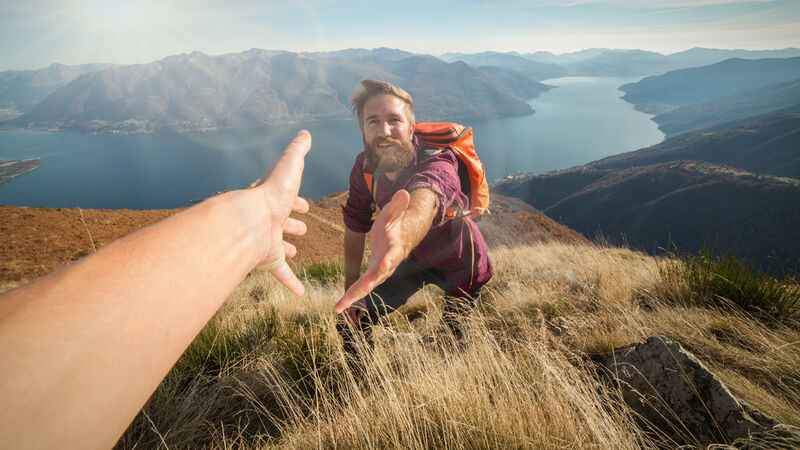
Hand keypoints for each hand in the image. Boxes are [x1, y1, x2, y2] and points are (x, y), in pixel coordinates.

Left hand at [249, 130, 311, 296]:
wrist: (251, 220)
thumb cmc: (271, 192)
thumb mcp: (289, 164)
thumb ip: (298, 150)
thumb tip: (305, 133)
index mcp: (272, 199)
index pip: (284, 198)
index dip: (295, 200)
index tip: (305, 205)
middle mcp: (267, 220)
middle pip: (280, 222)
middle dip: (290, 223)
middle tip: (301, 227)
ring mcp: (267, 241)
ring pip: (278, 247)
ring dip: (286, 249)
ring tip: (295, 251)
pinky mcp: (268, 259)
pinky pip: (281, 273)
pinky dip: (291, 282)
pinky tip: (301, 293)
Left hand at [335, 190, 409, 313]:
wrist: (397, 239)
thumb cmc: (394, 224)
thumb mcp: (393, 213)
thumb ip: (398, 206)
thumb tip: (405, 192)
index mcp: (393, 248)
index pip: (392, 255)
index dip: (389, 260)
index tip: (384, 265)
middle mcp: (387, 264)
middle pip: (378, 275)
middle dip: (369, 283)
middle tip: (362, 289)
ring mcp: (378, 273)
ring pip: (366, 286)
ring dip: (354, 296)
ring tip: (341, 306)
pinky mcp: (370, 277)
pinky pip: (359, 288)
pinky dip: (349, 297)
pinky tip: (337, 308)